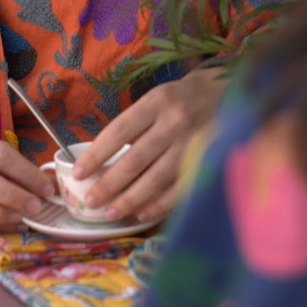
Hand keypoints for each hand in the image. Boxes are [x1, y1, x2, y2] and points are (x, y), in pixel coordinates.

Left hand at [71, 68, 223, 222]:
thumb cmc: (183, 99)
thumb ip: (135, 125)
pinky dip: (159, 204)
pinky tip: (142, 213)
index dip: (96, 155)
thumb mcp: (157, 99)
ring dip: (131, 199)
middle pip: (135, 160)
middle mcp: (175, 123)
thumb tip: (102, 159)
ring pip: (156, 179)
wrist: (228, 93)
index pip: (118, 132)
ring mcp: (193, 144)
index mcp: (157, 102)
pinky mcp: (208, 162)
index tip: (78, 173)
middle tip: (90, 201)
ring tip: (111, 212)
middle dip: (109, 184)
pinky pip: (179, 189)